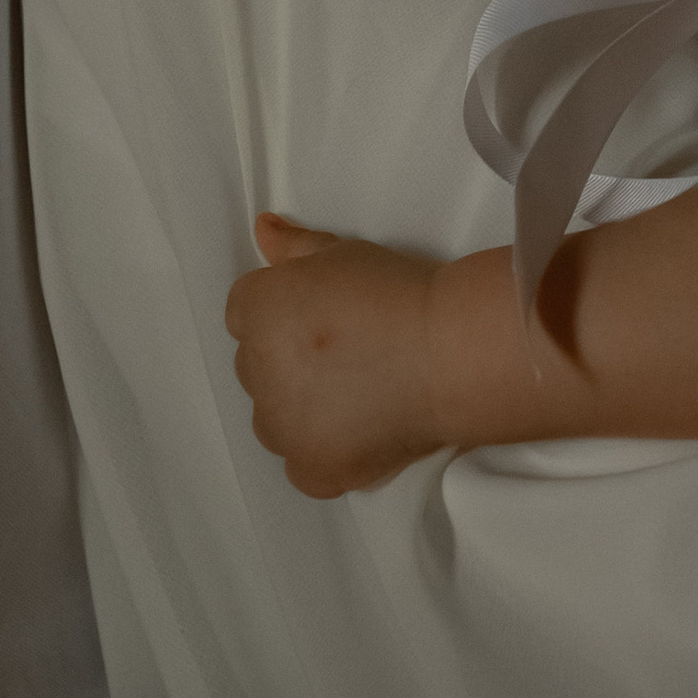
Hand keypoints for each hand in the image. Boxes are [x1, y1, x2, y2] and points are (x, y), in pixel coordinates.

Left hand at [228, 218, 444, 495]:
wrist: (450, 351)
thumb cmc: (402, 295)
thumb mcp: (344, 253)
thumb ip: (295, 246)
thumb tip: (264, 230)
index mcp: (256, 309)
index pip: (247, 315)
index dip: (288, 316)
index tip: (326, 320)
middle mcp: (255, 368)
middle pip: (259, 367)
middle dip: (292, 363)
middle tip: (351, 354)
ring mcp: (281, 424)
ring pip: (275, 419)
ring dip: (302, 411)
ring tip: (360, 393)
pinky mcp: (312, 466)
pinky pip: (301, 466)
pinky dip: (324, 456)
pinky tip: (360, 433)